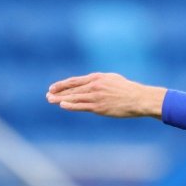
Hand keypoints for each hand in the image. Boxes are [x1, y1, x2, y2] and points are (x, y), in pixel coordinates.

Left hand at [46, 73, 163, 118]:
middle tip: (48, 95)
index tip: (52, 87)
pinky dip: (71, 105)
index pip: (75, 81)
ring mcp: (96, 96)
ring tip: (50, 100)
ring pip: (74, 98)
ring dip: (61, 99)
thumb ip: (98, 81)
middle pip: (72, 89)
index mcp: (97, 78)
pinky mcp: (99, 107)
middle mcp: (95, 86)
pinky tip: (62, 105)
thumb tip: (87, 84)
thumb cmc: (127, 90)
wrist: (138, 98)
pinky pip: (81, 106)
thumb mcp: (112, 79)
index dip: (62, 84)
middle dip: (58, 92)